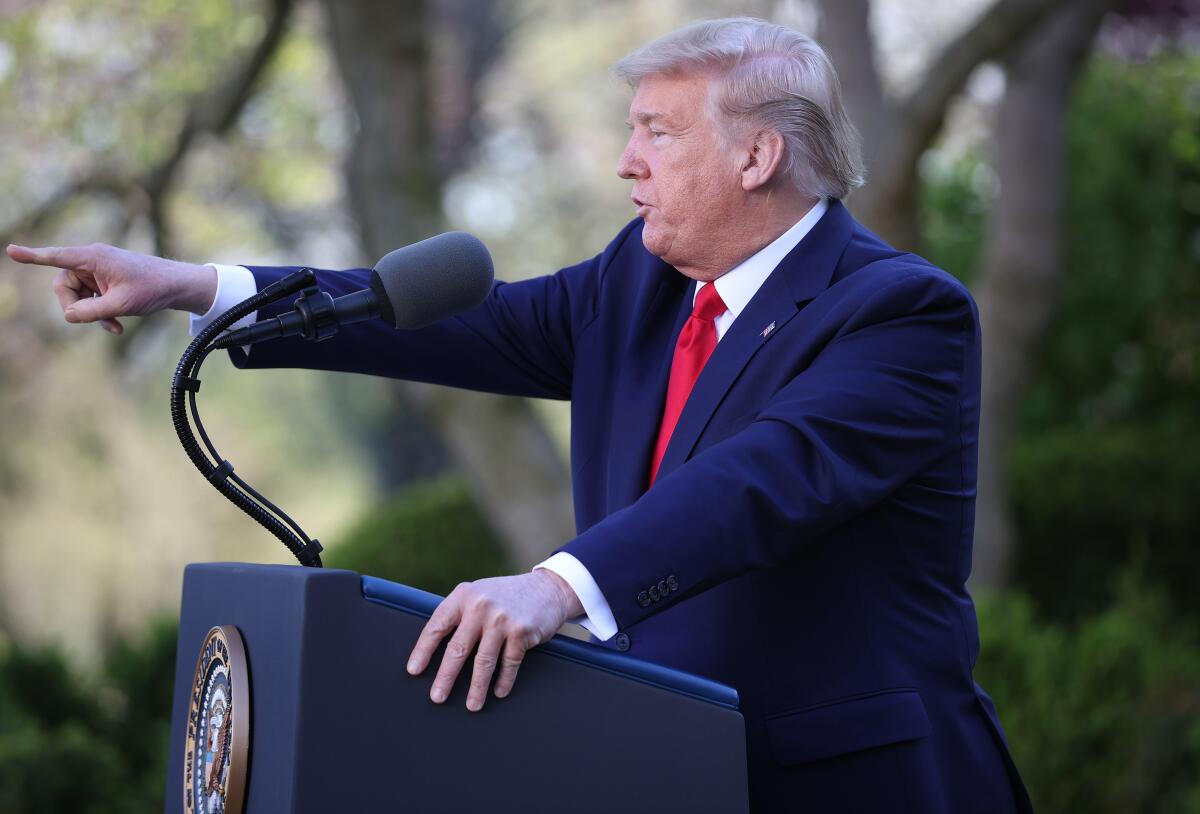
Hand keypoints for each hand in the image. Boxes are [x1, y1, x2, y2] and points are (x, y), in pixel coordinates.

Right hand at [6, 242, 215, 334]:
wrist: (176, 286)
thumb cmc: (151, 288)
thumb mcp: (121, 304)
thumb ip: (92, 311)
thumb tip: (69, 316)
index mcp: (94, 257)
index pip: (57, 257)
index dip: (33, 256)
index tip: (11, 251)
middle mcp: (92, 261)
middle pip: (63, 285)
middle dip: (74, 306)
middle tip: (90, 320)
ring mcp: (98, 272)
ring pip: (77, 296)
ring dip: (90, 313)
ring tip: (113, 324)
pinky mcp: (104, 281)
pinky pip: (90, 299)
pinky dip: (99, 313)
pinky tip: (116, 327)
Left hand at [406, 570, 583, 711]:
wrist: (547, 588)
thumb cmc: (507, 596)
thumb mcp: (479, 594)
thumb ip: (460, 613)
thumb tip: (435, 648)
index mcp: (464, 595)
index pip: (437, 626)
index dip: (423, 650)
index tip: (414, 671)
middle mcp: (481, 605)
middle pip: (458, 648)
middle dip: (445, 676)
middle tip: (437, 697)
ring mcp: (502, 618)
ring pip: (483, 661)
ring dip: (477, 687)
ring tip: (472, 705)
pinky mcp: (522, 631)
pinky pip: (509, 663)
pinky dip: (504, 680)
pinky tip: (499, 692)